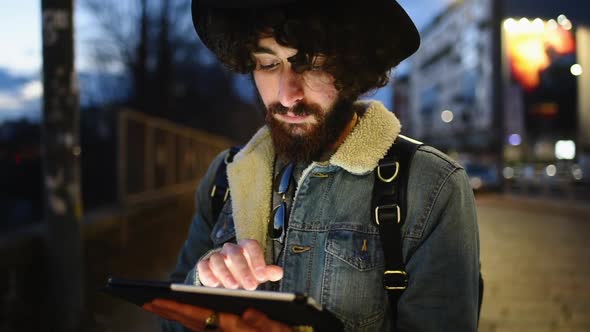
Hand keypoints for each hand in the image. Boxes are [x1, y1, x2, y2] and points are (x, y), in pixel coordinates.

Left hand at [143, 299, 292, 331]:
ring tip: (158, 305)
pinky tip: (181, 312)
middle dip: (169, 311)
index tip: (160, 299)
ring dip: (175, 316)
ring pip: (194, 326)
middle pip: (191, 322)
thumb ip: (263, 323)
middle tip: (148, 301)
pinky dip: (188, 319)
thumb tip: (248, 310)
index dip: (179, 308)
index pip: (201, 317)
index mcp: (234, 329)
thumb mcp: (279, 329)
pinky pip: (202, 328)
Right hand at [197, 239, 282, 289]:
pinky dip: (207, 274)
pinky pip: (203, 266)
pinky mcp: (204, 265)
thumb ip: (268, 272)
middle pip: (235, 253)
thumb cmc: (246, 274)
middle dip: (243, 270)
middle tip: (251, 286)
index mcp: (245, 247)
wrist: (228, 279)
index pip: (251, 246)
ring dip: (225, 273)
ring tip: (233, 287)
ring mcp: (217, 256)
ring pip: (218, 259)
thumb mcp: (258, 273)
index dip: (257, 260)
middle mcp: (230, 249)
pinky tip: (214, 284)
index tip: (262, 276)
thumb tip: (278, 272)